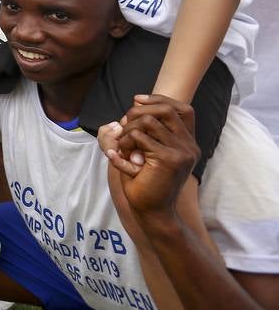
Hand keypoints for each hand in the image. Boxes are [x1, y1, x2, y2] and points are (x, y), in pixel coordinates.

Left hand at [114, 95, 198, 218]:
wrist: (151, 210)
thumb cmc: (145, 180)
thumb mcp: (146, 150)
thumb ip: (146, 129)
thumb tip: (135, 103)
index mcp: (188, 143)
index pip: (183, 109)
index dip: (159, 99)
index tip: (136, 100)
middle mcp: (189, 146)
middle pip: (165, 109)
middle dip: (138, 111)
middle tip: (124, 127)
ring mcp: (182, 152)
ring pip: (148, 120)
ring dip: (128, 130)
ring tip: (122, 145)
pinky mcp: (169, 159)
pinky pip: (139, 136)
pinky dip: (124, 142)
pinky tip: (120, 156)